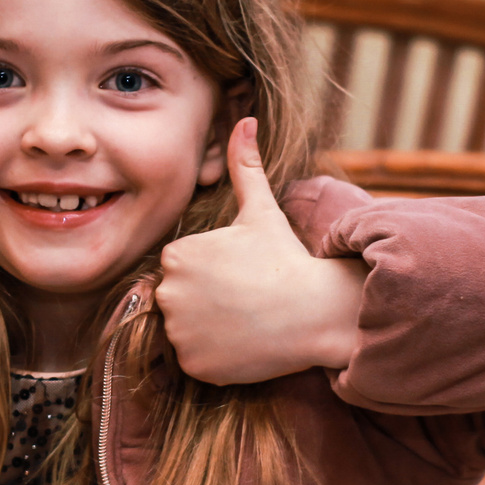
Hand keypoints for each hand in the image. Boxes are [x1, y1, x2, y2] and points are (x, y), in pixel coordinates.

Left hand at [156, 118, 364, 384]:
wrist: (316, 312)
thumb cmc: (286, 259)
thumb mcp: (261, 210)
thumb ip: (244, 167)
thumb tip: (245, 119)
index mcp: (176, 255)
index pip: (179, 267)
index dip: (210, 271)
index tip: (238, 273)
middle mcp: (168, 293)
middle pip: (178, 299)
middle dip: (204, 299)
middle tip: (243, 298)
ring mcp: (180, 333)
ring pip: (185, 331)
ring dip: (207, 329)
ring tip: (243, 319)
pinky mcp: (193, 365)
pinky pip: (194, 361)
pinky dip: (214, 357)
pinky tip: (242, 343)